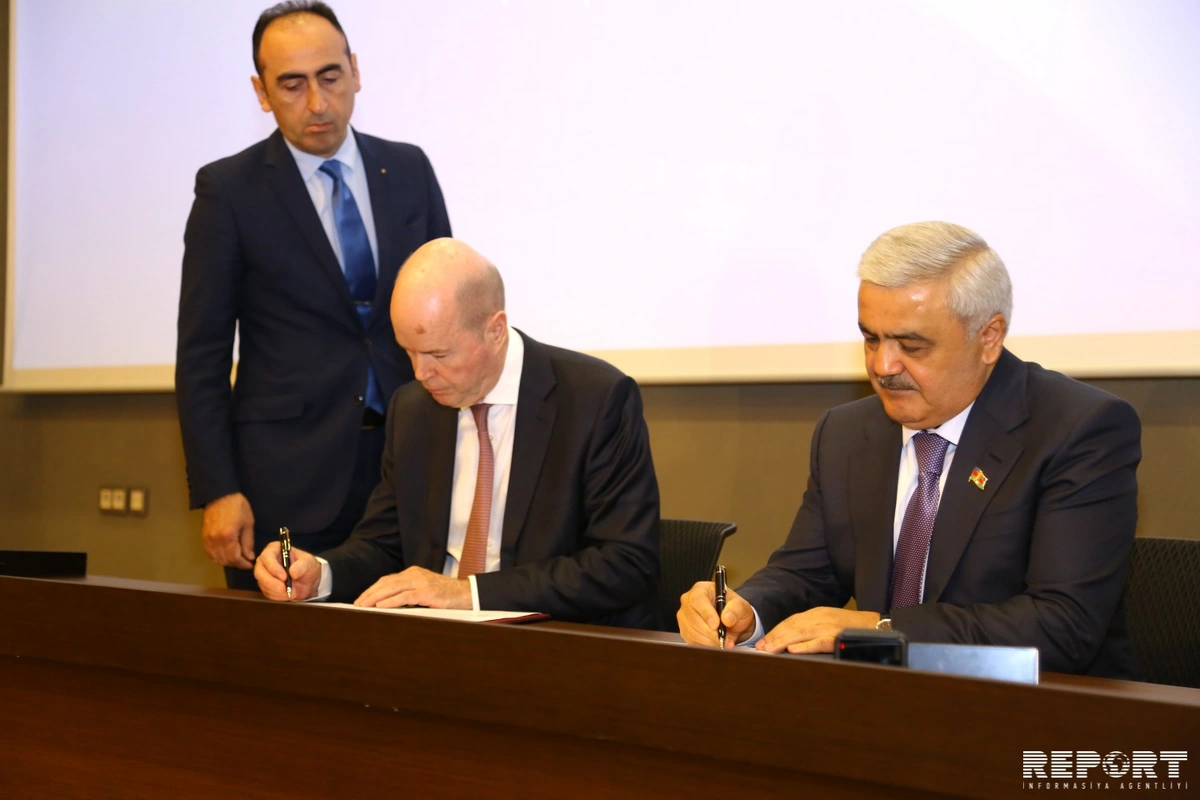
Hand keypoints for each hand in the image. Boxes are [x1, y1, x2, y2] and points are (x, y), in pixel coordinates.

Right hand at [202, 492, 254, 567]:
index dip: (243, 564)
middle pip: (224, 561)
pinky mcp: (203, 537)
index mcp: (228, 537)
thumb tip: (249, 557)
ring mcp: (207, 540)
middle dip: (236, 564)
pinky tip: (225, 555)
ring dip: (226, 562)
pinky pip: (209, 553)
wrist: (220, 495)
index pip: (234, 558)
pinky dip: (217, 557)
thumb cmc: (238, 507)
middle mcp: (215, 541)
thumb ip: (248, 542)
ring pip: (216, 559)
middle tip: (245, 561)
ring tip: (236, 558)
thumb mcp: (248, 523)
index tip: (250, 564)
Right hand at [255, 541, 320, 601]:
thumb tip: (292, 572)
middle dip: (271, 582)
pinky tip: (287, 595)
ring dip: (276, 591)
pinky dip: (277, 596)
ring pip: (262, 584)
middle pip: (259, 571)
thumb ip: (302, 566)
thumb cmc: (307, 566)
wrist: (309, 582)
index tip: (284, 577)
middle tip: (284, 589)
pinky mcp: (266, 586)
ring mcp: (264, 574)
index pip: (267, 556)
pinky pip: (267, 593)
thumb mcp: (309, 563)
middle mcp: (266, 561)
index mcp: (275, 549)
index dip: (272, 567)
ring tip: (291, 592)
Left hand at [354, 566, 471, 609]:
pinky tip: (380, 606)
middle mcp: (415, 574)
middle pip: (386, 582)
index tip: (361, 599)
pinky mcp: (427, 592)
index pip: (387, 580)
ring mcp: (421, 582)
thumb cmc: (445, 596)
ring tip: (364, 606)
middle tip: (357, 604)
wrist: (467, 594)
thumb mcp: (424, 591)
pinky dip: (390, 601)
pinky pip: (404, 596)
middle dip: (370, 593)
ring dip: (375, 597)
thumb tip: (387, 605)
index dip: (373, 589)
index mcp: (413, 573)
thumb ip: (408, 594)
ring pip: (392, 588)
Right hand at [677, 581, 755, 648]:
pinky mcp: (684, 630)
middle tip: (724, 638)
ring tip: (723, 642)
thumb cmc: (733, 609)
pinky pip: (691, 641)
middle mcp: (688, 601)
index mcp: (701, 589)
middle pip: (693, 618)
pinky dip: (705, 645)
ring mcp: (684, 616)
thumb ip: (736, 609)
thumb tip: (726, 618)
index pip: (697, 599)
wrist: (731, 621)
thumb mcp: (741, 606)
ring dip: (708, 640)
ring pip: (691, 632)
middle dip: (710, 632)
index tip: (716, 625)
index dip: (706, 613)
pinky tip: (715, 643)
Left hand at [757, 607, 880, 653]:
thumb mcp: (829, 622)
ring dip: (782, 642)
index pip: (790, 621)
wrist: (877, 625)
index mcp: (817, 613)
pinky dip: (805, 646)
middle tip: (760, 649)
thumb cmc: (853, 626)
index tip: (763, 642)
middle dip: (774, 638)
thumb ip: (812, 628)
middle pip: (791, 627)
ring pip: (801, 634)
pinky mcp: (838, 637)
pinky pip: (819, 642)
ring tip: (770, 651)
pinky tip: (793, 651)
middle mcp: (820, 617)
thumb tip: (792, 641)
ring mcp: (829, 627)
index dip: (775, 632)